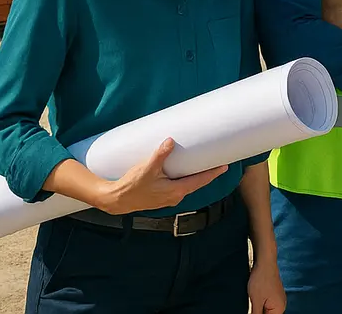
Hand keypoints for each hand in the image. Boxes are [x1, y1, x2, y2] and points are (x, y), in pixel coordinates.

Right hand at [96, 138, 227, 214]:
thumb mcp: (147, 168)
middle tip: (215, 162)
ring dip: (194, 176)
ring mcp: (168, 199)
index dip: (213, 173)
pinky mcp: (161, 197)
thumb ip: (160, 155)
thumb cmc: (132, 186)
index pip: (200, 181)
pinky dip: (183, 179)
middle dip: (206, 173)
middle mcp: (175, 197)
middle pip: (195, 183)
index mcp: (176, 191)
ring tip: (200, 164)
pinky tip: (182, 172)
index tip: (224, 166)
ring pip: (186, 185)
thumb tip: (170, 141)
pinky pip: (177, 186)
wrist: (116, 200)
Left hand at [248, 254, 285, 313]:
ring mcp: (278, 299)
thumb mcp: (255, 302)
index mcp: (279, 309)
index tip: (253, 310)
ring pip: (267, 311)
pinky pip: (267, 305)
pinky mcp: (274, 294)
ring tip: (252, 302)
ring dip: (259, 310)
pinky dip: (260, 305)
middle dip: (258, 313)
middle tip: (252, 304)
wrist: (264, 262)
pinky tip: (254, 299)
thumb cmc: (261, 279)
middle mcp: (281, 305)